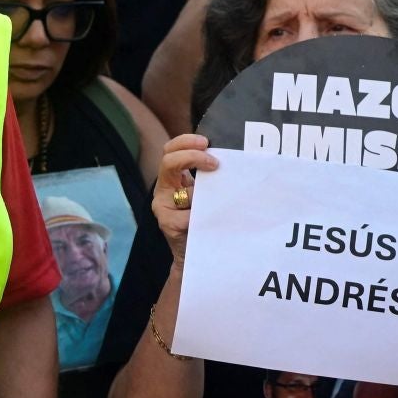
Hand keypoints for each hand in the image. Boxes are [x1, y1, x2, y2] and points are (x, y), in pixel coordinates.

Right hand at [153, 134, 218, 265]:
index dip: (185, 142)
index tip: (206, 142)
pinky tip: (212, 222)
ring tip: (217, 204)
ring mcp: (162, 207)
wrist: (195, 255)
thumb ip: (212, 176)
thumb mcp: (208, 192)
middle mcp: (164, 189)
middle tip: (214, 163)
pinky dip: (204, 216)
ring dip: (204, 195)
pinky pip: (189, 215)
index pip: (171, 149)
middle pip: (168, 162)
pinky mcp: (168, 224)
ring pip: (184, 190)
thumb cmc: (206, 218)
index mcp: (174, 177)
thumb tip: (235, 158)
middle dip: (192, 157)